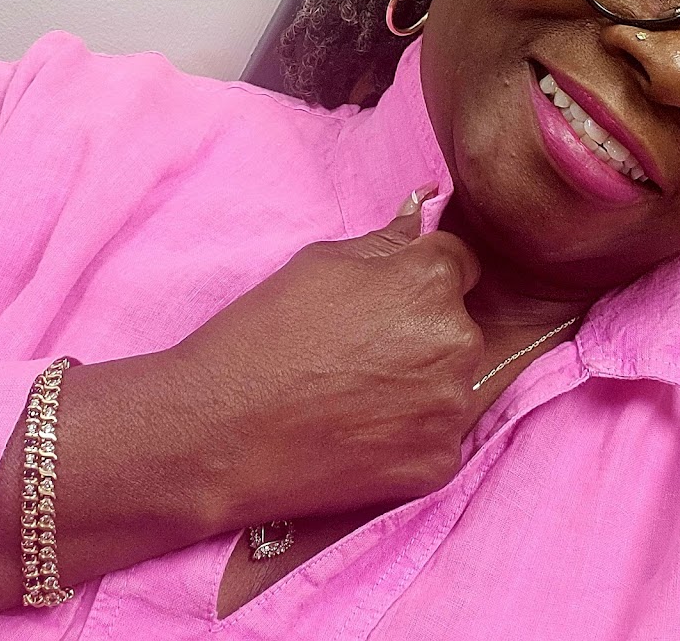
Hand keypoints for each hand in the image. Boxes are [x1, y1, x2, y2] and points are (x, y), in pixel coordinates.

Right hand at [172, 186, 483, 525]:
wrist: (220, 432)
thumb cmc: (263, 333)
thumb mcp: (320, 262)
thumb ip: (387, 241)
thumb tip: (421, 217)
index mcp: (431, 281)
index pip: (460, 264)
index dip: (423, 276)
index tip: (392, 297)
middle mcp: (458, 342)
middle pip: (460, 325)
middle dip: (426, 329)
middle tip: (365, 348)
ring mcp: (452, 409)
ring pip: (453, 382)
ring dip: (423, 382)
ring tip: (359, 392)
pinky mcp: (438, 463)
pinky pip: (438, 436)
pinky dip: (410, 433)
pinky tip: (361, 430)